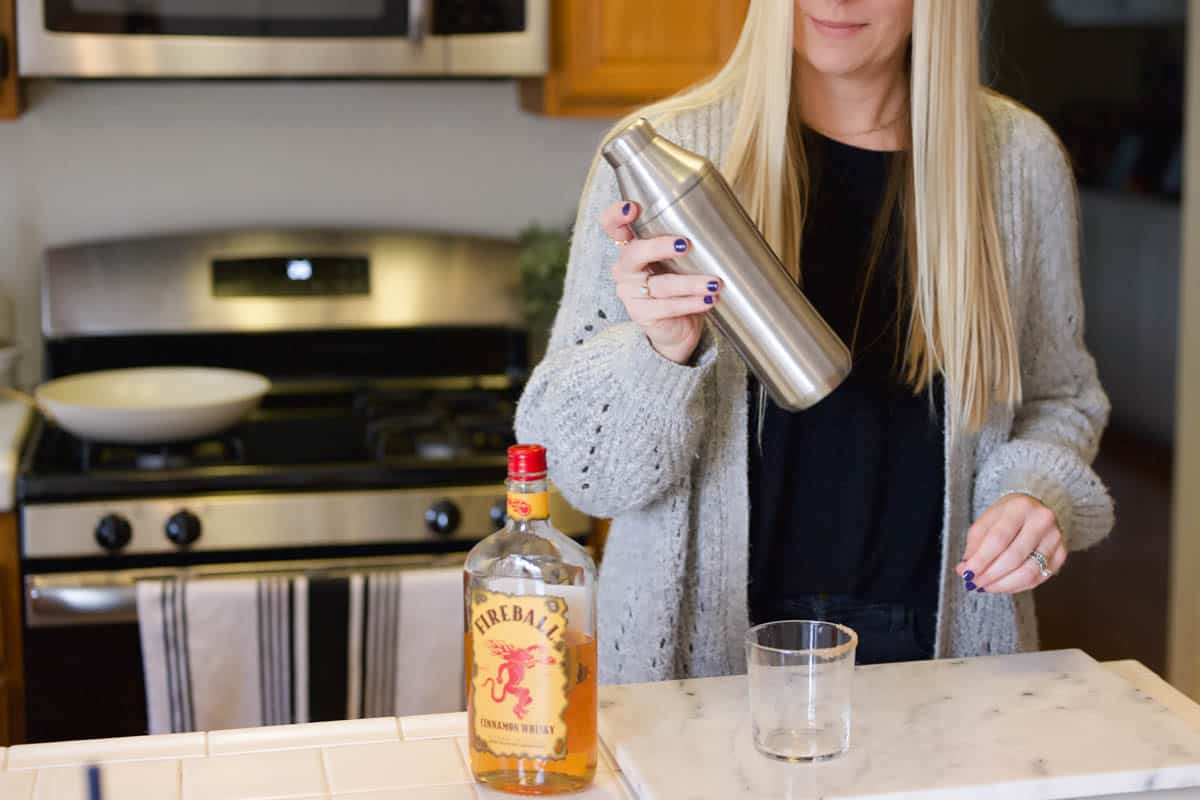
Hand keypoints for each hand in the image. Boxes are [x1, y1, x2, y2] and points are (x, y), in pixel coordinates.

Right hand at [602, 200, 720, 364]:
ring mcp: (630, 293)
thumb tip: (720, 219)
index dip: (616, 215)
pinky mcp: (642, 314)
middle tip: (686, 244)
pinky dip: (691, 303)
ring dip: (691, 283)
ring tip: (714, 283)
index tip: (632, 208)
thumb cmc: (680, 282)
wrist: (678, 327)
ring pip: (660, 284)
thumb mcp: (681, 258)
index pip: (612, 226)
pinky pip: (668, 307)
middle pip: (634, 253)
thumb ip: (686, 239)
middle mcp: (625, 268)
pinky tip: (708, 300)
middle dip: (659, 247)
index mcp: (631, 247)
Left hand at [956, 494, 1066, 593]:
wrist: (1036, 507)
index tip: (967, 573)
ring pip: (1028, 572)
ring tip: (986, 587)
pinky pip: (1038, 578)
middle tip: (975, 583)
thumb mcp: (986, 521)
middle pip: (1014, 557)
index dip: (981, 560)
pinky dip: (1017, 586)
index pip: (998, 539)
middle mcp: (1042, 521)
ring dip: (1003, 585)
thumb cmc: (1007, 515)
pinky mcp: (1062, 554)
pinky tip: (1003, 585)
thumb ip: (975, 544)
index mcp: (1020, 507)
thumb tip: (965, 570)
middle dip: (990, 575)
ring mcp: (1055, 538)